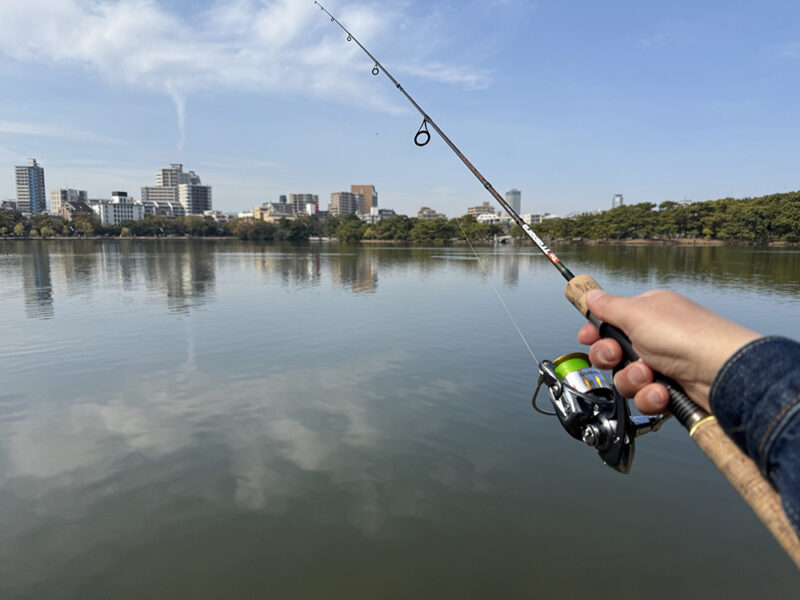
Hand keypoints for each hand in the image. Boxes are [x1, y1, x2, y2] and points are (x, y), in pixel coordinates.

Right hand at [577, 289, 760, 414]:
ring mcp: (664, 365)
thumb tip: (590, 294)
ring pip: (626, 378)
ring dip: (632, 380)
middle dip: (610, 358)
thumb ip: (608, 306)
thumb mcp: (637, 313)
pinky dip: (651, 396)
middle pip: (613, 353)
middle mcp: (656, 338)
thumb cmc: (686, 336)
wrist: (723, 373)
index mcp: (648, 314)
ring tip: (650, 376)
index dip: (596, 332)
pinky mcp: (671, 390)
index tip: (587, 337)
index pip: (611, 321)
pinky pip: (645, 397)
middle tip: (616, 356)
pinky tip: (663, 392)